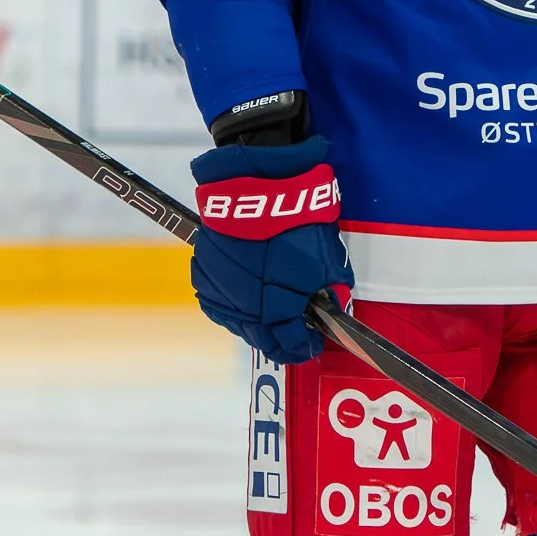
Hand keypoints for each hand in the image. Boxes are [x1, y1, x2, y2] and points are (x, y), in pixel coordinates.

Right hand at [189, 136, 351, 364]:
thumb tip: (332, 308)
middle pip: (263, 340)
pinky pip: (220, 302)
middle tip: (294, 334)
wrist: (256, 188)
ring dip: (257, 324)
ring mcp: (221, 294)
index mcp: (278, 311)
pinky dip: (236, 305)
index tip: (312, 344)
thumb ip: (331, 293)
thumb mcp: (328, 261)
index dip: (305, 347)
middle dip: (281, 339)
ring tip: (272, 314)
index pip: (292, 345)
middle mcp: (245, 310)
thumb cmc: (297, 224)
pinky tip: (248, 297)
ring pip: (239, 324)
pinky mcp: (203, 275)